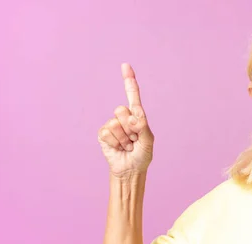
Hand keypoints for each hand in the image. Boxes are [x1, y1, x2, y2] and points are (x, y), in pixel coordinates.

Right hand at [98, 63, 154, 178]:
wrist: (130, 170)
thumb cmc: (142, 155)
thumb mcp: (148, 141)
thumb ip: (143, 126)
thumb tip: (132, 117)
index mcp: (137, 116)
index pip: (133, 96)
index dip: (129, 81)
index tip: (125, 65)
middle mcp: (124, 117)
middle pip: (122, 110)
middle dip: (130, 127)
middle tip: (134, 140)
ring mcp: (112, 125)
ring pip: (115, 123)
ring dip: (124, 139)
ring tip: (128, 146)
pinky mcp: (103, 134)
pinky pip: (108, 132)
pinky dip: (116, 143)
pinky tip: (119, 148)